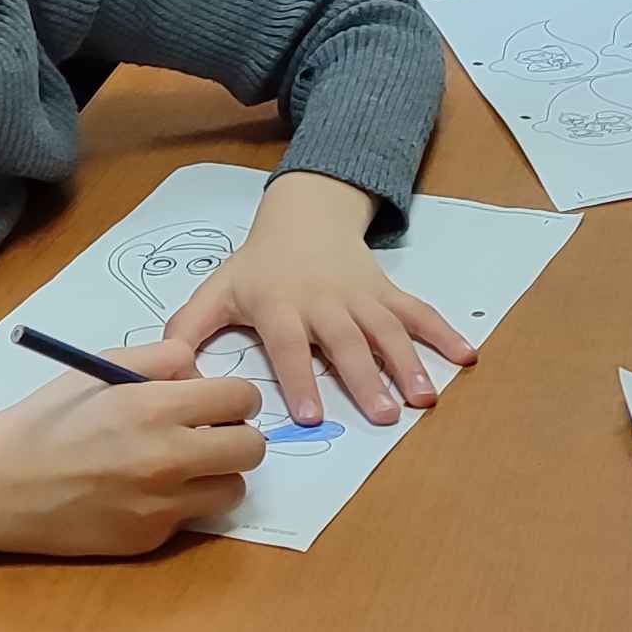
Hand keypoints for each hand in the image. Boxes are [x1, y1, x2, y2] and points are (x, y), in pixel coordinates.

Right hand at [0, 333, 263, 560]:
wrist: (1, 485)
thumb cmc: (49, 419)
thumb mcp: (102, 367)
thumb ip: (162, 358)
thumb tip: (202, 372)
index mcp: (156, 407)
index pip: (242, 398)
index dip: (235, 396)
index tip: (219, 401)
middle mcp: (168, 459)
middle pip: (252, 449)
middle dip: (237, 436)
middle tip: (210, 434)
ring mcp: (161, 506)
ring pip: (232, 490)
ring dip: (217, 475)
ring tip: (183, 466)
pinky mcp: (149, 540)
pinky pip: (191, 518)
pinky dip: (180, 504)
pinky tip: (144, 492)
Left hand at [160, 171, 473, 425]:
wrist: (304, 214)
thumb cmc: (258, 265)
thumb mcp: (218, 289)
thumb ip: (189, 327)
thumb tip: (164, 365)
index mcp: (280, 304)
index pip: (290, 345)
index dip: (298, 379)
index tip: (307, 416)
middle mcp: (324, 301)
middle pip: (346, 343)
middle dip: (365, 379)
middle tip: (384, 416)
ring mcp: (360, 295)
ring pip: (387, 330)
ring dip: (409, 363)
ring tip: (425, 397)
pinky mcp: (386, 291)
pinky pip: (418, 312)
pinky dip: (444, 332)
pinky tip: (467, 356)